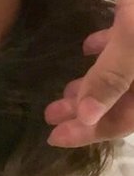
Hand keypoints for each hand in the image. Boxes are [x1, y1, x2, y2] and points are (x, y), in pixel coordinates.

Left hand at [45, 0, 133, 146]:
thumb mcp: (132, 38)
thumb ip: (111, 77)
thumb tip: (87, 116)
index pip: (126, 120)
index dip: (90, 132)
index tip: (54, 137)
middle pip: (125, 101)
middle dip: (88, 109)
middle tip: (50, 113)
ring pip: (126, 75)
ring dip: (95, 82)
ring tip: (65, 89)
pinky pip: (131, 45)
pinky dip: (110, 50)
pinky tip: (89, 46)